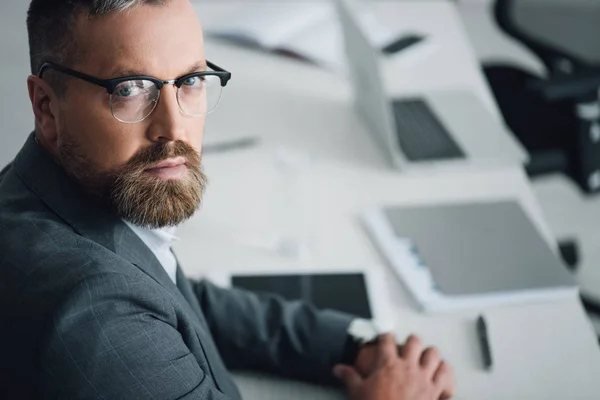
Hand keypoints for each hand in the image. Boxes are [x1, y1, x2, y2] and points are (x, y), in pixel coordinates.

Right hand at [334, 334, 454, 399]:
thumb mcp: (358, 393)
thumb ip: (349, 377)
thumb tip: (339, 370)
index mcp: (388, 364)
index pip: (387, 339)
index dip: (386, 336)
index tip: (386, 337)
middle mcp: (408, 367)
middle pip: (415, 341)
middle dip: (411, 342)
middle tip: (407, 347)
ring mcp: (424, 379)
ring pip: (434, 355)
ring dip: (430, 355)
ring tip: (426, 357)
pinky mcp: (436, 392)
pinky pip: (446, 376)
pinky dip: (445, 375)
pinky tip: (441, 377)